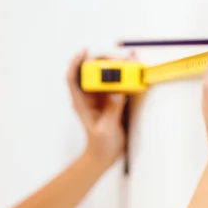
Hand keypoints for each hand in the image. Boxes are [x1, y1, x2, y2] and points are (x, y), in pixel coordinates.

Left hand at [66, 49, 134, 168]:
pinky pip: (118, 84)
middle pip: (91, 72)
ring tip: (128, 58)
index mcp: (81, 102)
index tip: (84, 52)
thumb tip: (117, 92)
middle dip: (102, 60)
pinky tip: (134, 69)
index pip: (73, 78)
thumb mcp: (105, 129)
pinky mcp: (113, 100)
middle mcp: (89, 97)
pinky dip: (125, 76)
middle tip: (116, 57)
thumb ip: (111, 111)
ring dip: (115, 65)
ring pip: (105, 75)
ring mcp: (101, 98)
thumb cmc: (100, 146)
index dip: (76, 63)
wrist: (105, 156)